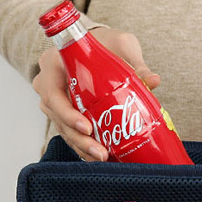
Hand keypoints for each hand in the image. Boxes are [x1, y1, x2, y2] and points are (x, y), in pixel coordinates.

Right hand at [32, 27, 159, 160]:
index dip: (67, 115)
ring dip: (83, 147)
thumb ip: (135, 62)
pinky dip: (84, 147)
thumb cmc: (105, 44)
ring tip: (103, 157)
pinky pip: (71, 134)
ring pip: (64, 130)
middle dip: (80, 139)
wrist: (97, 50)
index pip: (53, 94)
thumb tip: (153, 80)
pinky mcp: (64, 116)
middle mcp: (48, 85)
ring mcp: (55, 103)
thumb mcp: (120, 45)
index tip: (87, 128)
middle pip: (58, 118)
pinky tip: (99, 158)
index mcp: (54, 64)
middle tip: (100, 152)